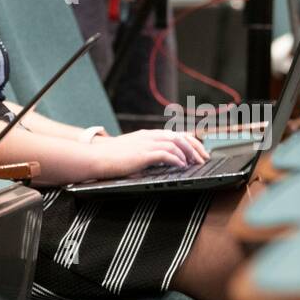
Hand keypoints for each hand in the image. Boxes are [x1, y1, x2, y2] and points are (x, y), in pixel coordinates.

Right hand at [89, 128, 208, 180]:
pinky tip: (182, 165)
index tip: (199, 151)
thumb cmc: (110, 157)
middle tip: (204, 158)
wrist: (96, 157)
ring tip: (195, 163)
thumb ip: (145, 153)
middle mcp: (149, 136)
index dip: (190, 141)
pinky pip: (165, 154)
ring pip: (175, 143)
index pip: (174, 134)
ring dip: (188, 154)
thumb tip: (160, 162)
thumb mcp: (131, 151)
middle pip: (179, 136)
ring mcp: (146, 144)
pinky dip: (176, 159)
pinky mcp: (143, 154)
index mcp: (147, 135)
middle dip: (195, 147)